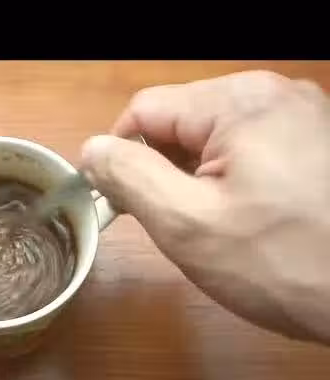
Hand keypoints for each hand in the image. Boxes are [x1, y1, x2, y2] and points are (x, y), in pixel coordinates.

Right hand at [80, 70, 329, 344]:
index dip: (118, 156)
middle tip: (174, 222)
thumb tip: (91, 149)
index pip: (144, 111)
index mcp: (239, 102)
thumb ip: (129, 177)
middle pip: (180, 122)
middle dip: (162, 170)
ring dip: (194, 178)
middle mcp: (273, 94)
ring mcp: (301, 116)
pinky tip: (245, 217)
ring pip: (212, 138)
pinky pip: (247, 150)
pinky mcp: (315, 143)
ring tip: (213, 225)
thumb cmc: (279, 264)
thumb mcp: (187, 223)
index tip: (118, 204)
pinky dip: (229, 180)